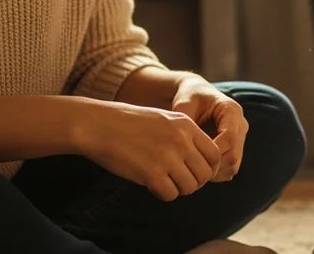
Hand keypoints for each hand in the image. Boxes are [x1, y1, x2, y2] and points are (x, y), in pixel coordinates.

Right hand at [73, 101, 221, 201]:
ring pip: (190, 187)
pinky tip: (152, 186)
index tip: (195, 172)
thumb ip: (185, 136)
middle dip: (195, 182)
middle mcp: (181, 141)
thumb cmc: (129, 123)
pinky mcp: (152, 173)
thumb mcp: (165, 119)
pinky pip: (171, 194)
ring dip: (179, 189)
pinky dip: (163, 194)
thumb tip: (202, 161)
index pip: (215, 154)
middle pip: (205, 174)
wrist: (99, 125)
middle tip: (179, 181)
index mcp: (187, 125)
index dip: (209, 168)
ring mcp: (167, 157)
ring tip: (165, 182)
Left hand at [171, 78, 248, 181]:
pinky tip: (199, 170)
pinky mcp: (237, 148)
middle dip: (212, 166)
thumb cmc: (190, 98)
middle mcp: (240, 125)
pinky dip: (216, 174)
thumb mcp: (184, 105)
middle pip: (234, 154)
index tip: (192, 159)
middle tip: (190, 170)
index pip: (229, 137)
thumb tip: (182, 147)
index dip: (212, 152)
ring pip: (234, 164)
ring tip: (193, 171)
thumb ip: (185, 124)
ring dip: (214, 172)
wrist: (198, 96)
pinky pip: (231, 168)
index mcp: (231, 110)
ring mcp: (240, 138)